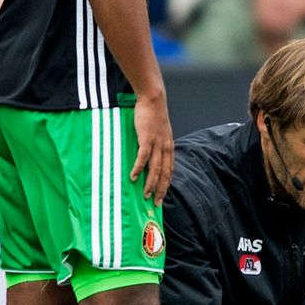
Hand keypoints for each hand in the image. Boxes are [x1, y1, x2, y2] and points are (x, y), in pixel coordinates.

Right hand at [131, 88, 173, 204]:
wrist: (153, 100)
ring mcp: (157, 144)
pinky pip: (143, 157)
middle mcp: (166, 148)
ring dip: (150, 183)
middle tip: (155, 203)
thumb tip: (149, 156)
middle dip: (160, 190)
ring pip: (155, 169)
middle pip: (164, 174)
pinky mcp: (147, 139)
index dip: (166, 185)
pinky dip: (139, 168)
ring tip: (144, 195)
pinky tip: (134, 177)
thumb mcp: (159, 133)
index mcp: (169, 148)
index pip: (170, 171)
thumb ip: (157, 145)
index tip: (162, 196)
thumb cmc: (154, 116)